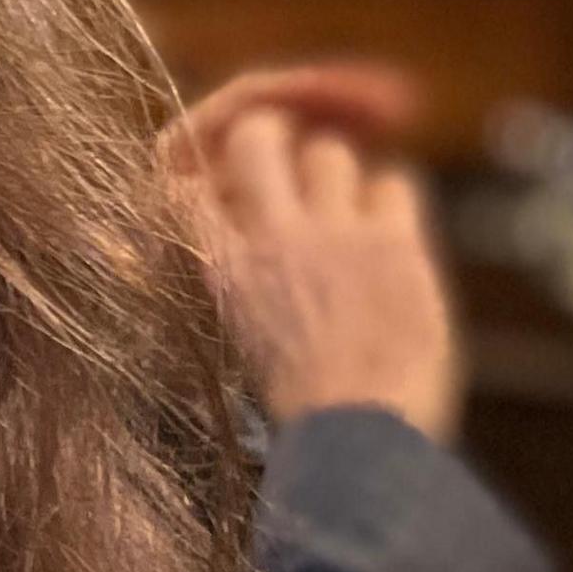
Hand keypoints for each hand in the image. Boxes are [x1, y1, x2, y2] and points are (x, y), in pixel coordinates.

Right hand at [165, 65, 463, 439]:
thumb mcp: (237, 334)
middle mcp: (268, 237)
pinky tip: (390, 242)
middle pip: (255, 127)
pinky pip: (394, 180)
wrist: (359, 444)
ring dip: (340, 174)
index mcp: (216, 267)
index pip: (178, 172)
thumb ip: (235, 270)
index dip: (201, 153)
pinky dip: (392, 202)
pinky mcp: (393, 242)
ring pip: (329, 148)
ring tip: (350, 223)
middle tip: (296, 160)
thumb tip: (242, 217)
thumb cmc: (299, 408)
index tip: (226, 170)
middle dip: (276, 131)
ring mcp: (333, 234)